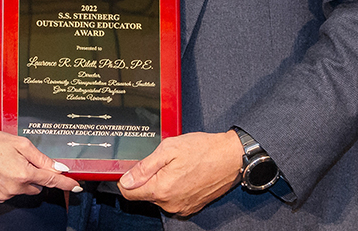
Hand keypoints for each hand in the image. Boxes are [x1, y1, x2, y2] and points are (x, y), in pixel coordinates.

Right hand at [0, 130, 81, 203]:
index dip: (66, 183)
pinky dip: (8, 185)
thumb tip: (59, 167)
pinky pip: (9, 193)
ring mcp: (5, 195)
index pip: (52, 180)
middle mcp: (16, 187)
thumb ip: (41, 158)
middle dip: (34, 175)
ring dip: (21, 180)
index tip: (77, 187)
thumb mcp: (20, 144)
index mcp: (25, 173)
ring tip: (6, 164)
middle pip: (37, 185)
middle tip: (20, 161)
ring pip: (23, 190)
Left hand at [118, 131, 243, 215]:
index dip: (127, 179)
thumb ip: (144, 166)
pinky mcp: (191, 207)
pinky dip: (175, 188)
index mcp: (161, 189)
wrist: (231, 157)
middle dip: (149, 178)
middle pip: (145, 194)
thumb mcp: (169, 149)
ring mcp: (181, 207)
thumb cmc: (203, 150)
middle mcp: (170, 203)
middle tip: (163, 161)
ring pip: (160, 196)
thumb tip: (127, 179)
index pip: (128, 193)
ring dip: (163, 182)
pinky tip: (185, 174)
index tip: (133, 169)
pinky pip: (173, 199)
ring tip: (178, 166)